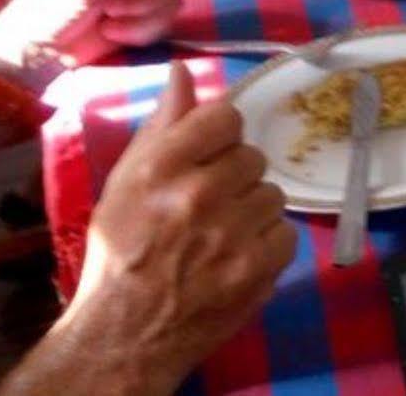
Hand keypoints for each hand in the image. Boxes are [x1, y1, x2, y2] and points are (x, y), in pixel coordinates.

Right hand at [62, 62, 297, 388]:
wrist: (125, 334)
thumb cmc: (119, 252)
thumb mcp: (125, 182)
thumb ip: (161, 125)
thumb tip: (183, 70)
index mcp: (161, 166)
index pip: (226, 116)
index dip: (221, 135)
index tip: (209, 156)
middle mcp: (199, 193)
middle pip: (252, 157)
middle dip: (234, 178)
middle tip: (208, 205)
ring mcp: (232, 233)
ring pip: (271, 195)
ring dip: (252, 212)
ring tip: (221, 235)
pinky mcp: (257, 269)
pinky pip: (286, 234)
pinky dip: (267, 246)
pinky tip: (237, 257)